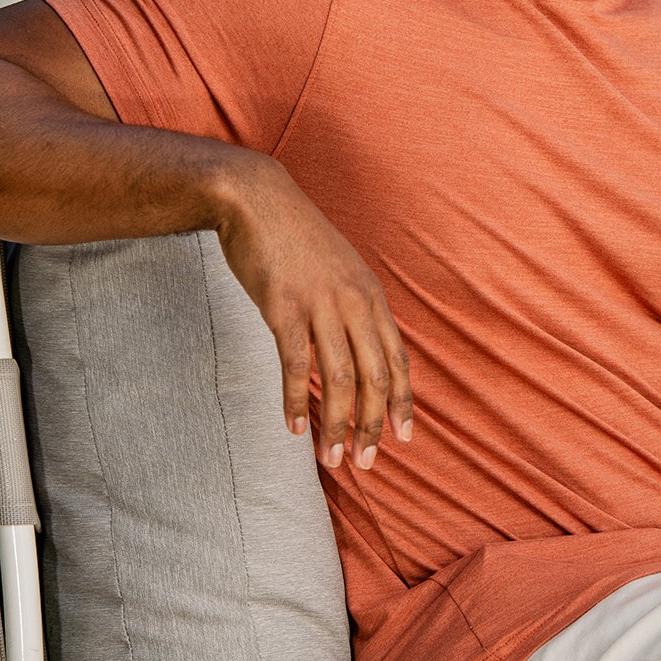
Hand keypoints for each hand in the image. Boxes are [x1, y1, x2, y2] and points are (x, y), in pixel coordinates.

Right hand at [215, 155, 412, 469]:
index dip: (401, 401)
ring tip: (332, 457)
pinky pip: (297, 364)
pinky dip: (297, 400)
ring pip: (341, 377)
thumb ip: (352, 306)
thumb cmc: (295, 238)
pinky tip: (294, 426)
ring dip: (338, 423)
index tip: (403, 437)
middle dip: (374, 424)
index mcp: (370, 295)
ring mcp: (321, 303)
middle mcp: (354, 301)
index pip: (396, 358)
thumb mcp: (339, 269)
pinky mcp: (284, 307)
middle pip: (375, 375)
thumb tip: (359, 346)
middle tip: (366, 462)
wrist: (257, 198)